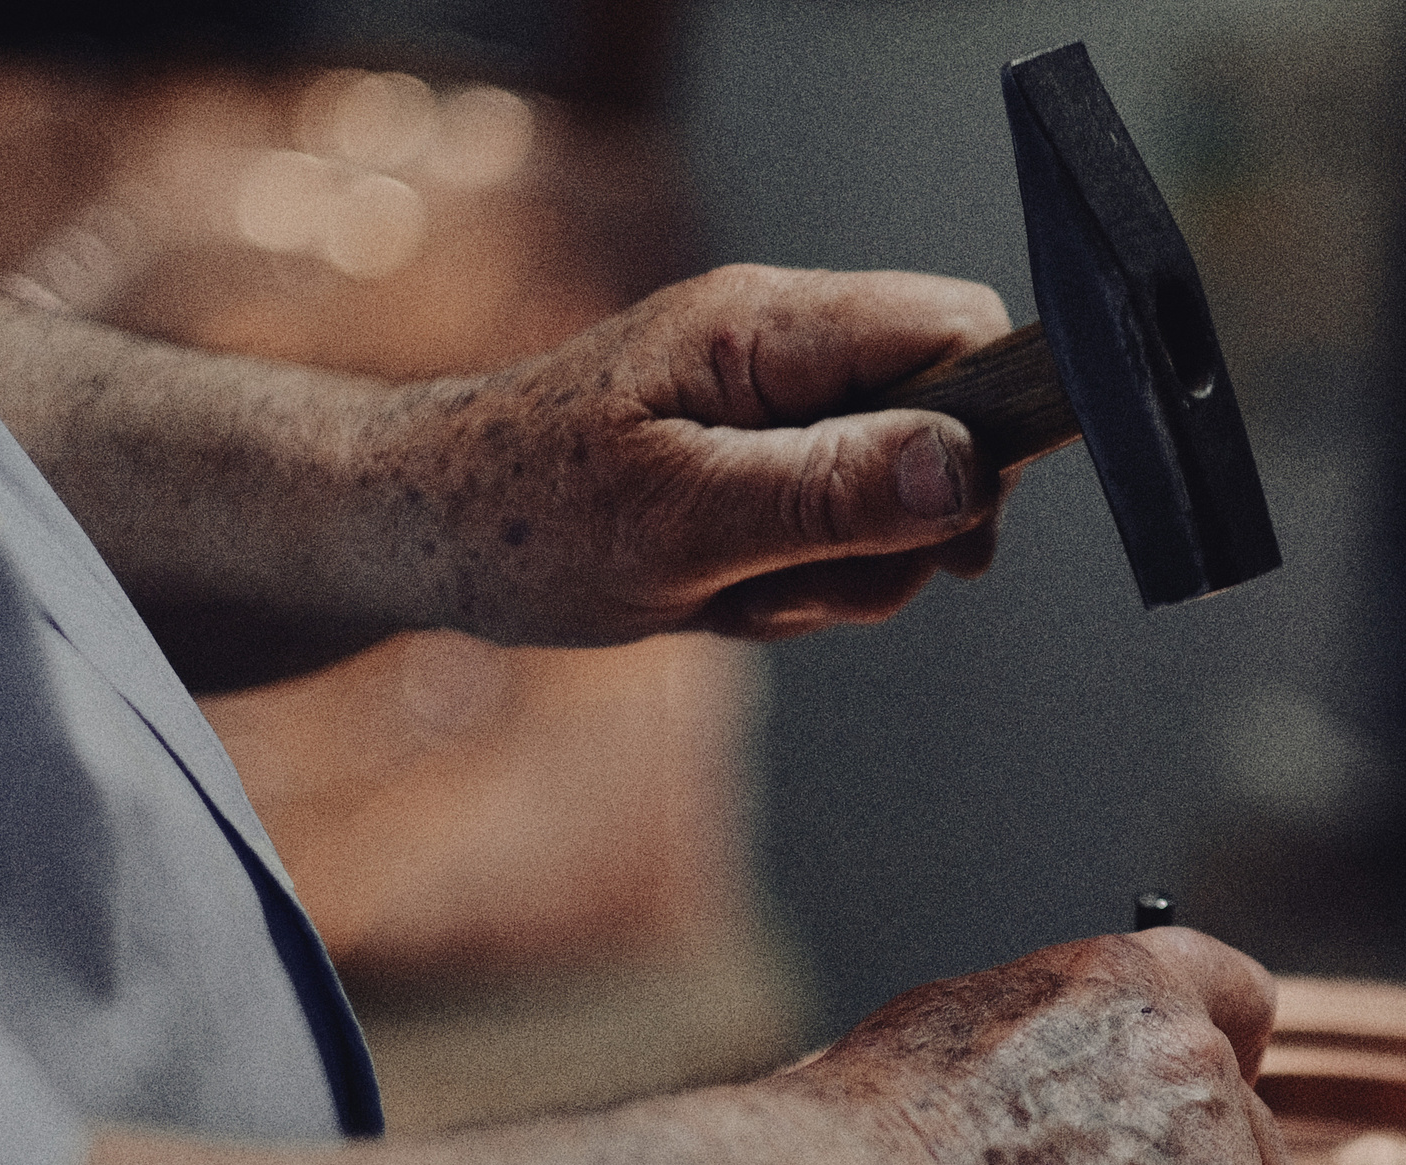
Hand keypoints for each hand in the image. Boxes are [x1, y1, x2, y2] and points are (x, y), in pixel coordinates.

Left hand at [378, 264, 1014, 646]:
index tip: (947, 534)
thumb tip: (961, 468)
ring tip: (736, 592)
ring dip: (840, 575)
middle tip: (797, 578)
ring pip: (900, 496)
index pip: (958, 326)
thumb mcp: (680, 521)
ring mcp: (774, 410)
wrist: (419, 535)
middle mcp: (784, 351)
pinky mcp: (759, 467)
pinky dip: (800, 585)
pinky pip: (840, 533)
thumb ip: (827, 490)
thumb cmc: (520, 518)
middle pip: (945, 424)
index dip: (986, 430)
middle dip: (899, 531)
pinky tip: (723, 597)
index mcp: (769, 327)